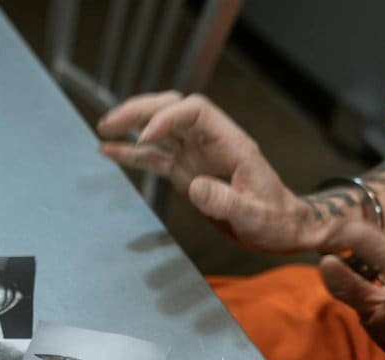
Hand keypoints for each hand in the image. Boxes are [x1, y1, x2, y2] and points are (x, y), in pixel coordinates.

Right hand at [97, 91, 328, 252]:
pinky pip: (155, 156)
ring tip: (103, 128)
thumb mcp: (254, 215)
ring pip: (160, 127)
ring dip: (131, 124)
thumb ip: (226, 201)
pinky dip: (132, 153)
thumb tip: (195, 187)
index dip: (168, 117)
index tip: (145, 137)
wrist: (281, 226)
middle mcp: (210, 142)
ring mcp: (196, 155)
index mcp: (230, 143)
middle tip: (111, 122)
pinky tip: (108, 151)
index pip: (196, 112)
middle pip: (173, 109)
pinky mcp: (185, 171)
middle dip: (141, 110)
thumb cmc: (274, 219)